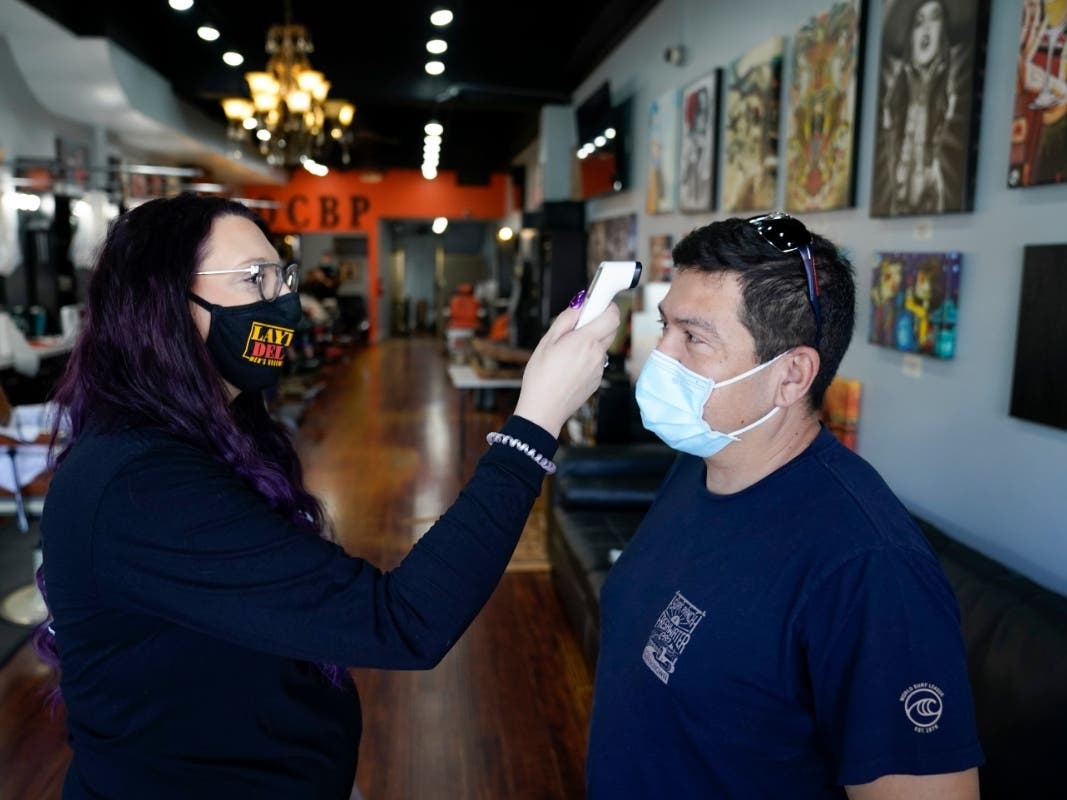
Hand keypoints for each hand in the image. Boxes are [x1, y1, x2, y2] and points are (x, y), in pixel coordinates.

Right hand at [514, 303, 620, 437]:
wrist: (543, 410)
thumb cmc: (540, 377)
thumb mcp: (547, 342)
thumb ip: (566, 320)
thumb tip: (579, 306)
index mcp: (585, 341)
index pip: (612, 315)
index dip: (607, 305)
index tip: (597, 303)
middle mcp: (597, 355)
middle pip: (611, 329)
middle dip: (600, 321)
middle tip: (579, 324)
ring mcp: (599, 369)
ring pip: (603, 346)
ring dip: (592, 341)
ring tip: (568, 350)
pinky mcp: (597, 380)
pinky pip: (598, 361)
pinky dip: (588, 357)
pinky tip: (569, 366)